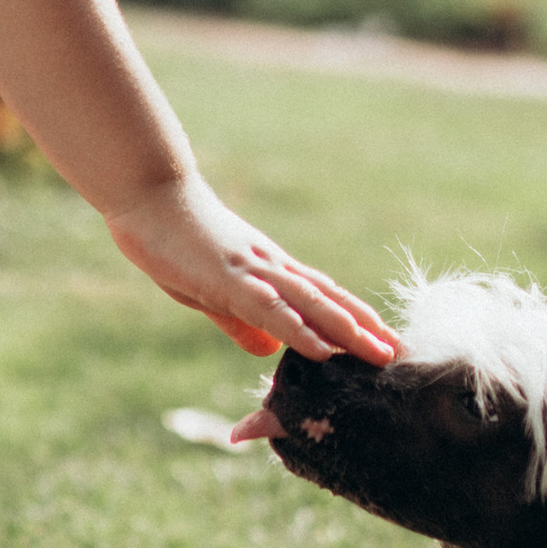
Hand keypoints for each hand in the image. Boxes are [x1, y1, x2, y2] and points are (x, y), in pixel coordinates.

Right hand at [105, 176, 398, 361]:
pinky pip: (271, 309)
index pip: (320, 295)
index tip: (383, 339)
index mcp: (266, 269)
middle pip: (327, 299)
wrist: (148, 194)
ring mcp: (252, 270)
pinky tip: (322, 349)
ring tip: (378, 352)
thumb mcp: (209, 290)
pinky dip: (299, 330)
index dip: (353, 317)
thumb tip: (266, 349)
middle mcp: (270, 267)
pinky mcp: (228, 277)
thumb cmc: (173, 239)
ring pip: (310, 303)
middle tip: (399, 352)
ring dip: (346, 329)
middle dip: (364, 328)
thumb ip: (238, 320)